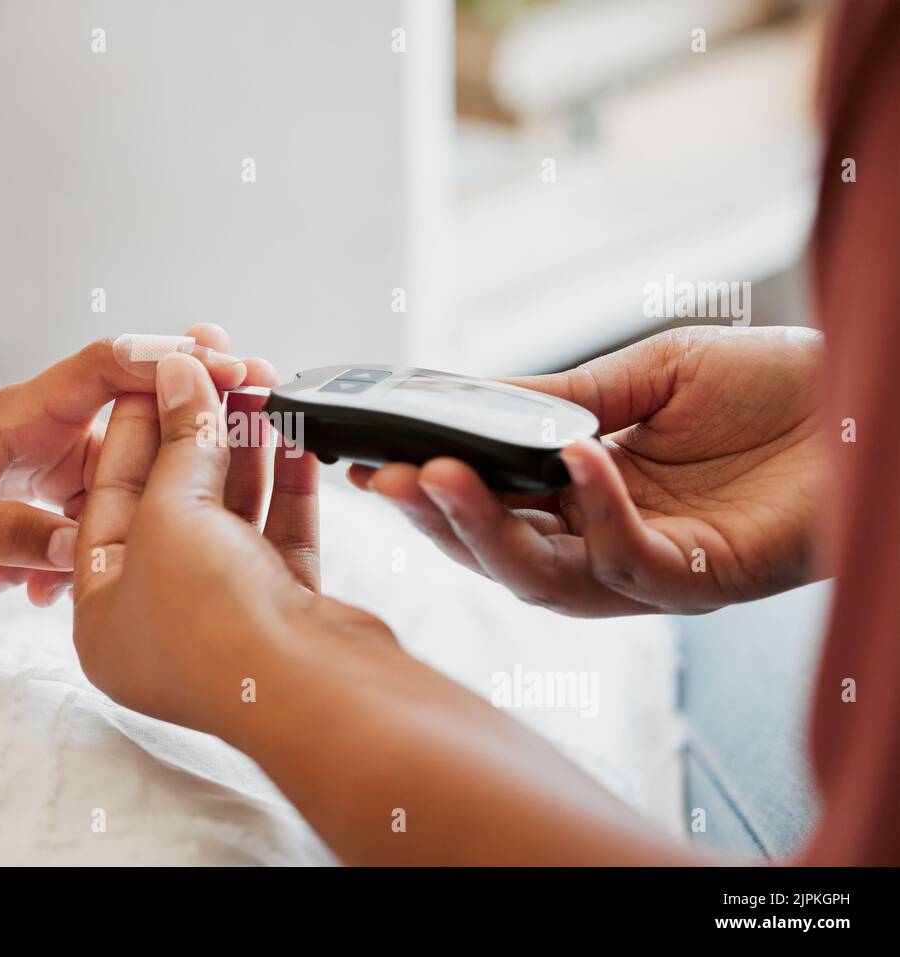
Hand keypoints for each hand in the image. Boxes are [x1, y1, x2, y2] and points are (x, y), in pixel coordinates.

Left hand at [67, 352, 702, 864]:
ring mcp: (229, 621)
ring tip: (260, 387)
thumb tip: (180, 370)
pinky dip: (284, 487)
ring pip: (231, 518)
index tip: (160, 370)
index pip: (109, 501)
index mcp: (103, 617)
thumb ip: (178, 439)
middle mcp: (163, 624)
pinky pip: (278, 538)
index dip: (136, 429)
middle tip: (218, 368)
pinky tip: (293, 435)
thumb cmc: (208, 620)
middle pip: (174, 507)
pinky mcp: (288, 615)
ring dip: (244, 450)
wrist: (310, 693)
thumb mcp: (170, 514)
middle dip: (197, 432)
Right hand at [349, 326, 824, 615]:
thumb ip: (558, 395)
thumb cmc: (766, 386)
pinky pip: (628, 560)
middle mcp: (605, 543)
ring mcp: (650, 569)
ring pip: (543, 577)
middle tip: (386, 478)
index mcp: (584, 498)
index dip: (428, 492)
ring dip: (486, 529)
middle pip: (500, 553)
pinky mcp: (701, 579)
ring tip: (441, 475)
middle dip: (435, 519)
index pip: (489, 507)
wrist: (866, 397)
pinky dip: (595, 511)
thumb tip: (462, 394)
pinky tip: (574, 457)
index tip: (368, 462)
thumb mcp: (643, 373)